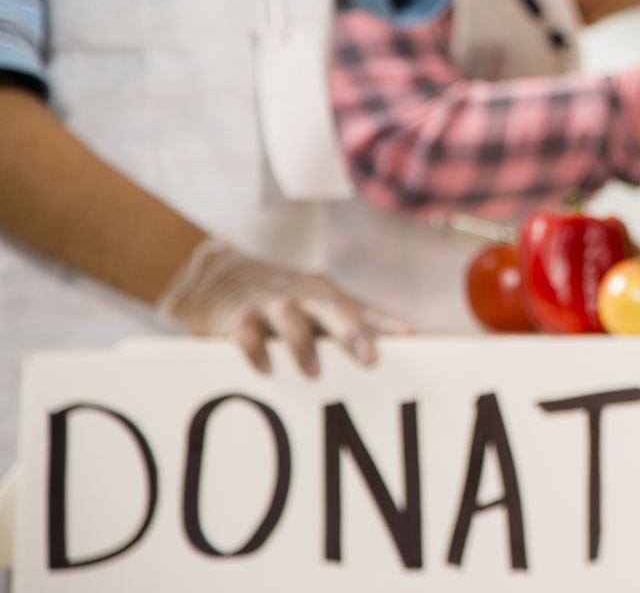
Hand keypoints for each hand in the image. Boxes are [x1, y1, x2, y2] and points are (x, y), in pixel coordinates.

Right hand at [155, 238, 408, 376]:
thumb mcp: (322, 302)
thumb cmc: (286, 297)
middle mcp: (302, 299)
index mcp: (325, 299)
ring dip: (301, 345)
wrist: (220, 274)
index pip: (360, 309)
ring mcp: (270, 307)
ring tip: (314, 373)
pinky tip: (266, 370)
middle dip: (351, 333)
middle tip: (370, 359)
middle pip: (331, 311)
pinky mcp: (237, 318)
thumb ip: (362, 317)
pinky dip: (256, 350)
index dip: (383, 322)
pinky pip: (246, 333)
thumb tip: (409, 331)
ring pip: (289, 320)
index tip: (407, 336)